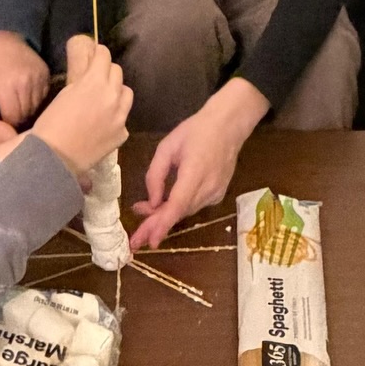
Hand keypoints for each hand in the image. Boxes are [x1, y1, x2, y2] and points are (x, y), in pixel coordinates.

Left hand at [0, 31, 49, 125]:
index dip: (8, 122)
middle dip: (18, 118)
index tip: (4, 121)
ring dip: (28, 110)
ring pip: (37, 106)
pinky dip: (37, 100)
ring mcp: (38, 79)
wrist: (5, 39)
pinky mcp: (46, 74)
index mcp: (6, 87)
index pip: (13, 117)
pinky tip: (28, 96)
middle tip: (12, 116)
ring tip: (20, 106)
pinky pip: (44, 96)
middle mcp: (25, 84)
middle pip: (26, 114)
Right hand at [30, 39, 131, 178]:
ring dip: (117, 92)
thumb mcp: (65, 93)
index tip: (96, 55)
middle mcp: (113, 95)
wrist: (54, 157)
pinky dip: (115, 117)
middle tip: (98, 77)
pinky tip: (103, 124)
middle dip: (107, 71)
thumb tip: (89, 75)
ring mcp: (121, 116)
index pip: (104, 55)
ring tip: (106, 99)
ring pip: (127, 93)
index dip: (99, 53)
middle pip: (117, 72)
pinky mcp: (122, 134)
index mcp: (95, 81)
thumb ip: (82, 82)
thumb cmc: (52, 123)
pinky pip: (123, 118)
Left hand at [128, 78, 268, 250]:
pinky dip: (179, 208)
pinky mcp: (219, 194)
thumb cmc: (195, 130)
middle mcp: (208, 188)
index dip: (162, 224)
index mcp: (195, 172)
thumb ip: (155, 175)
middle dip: (156, 225)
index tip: (149, 240)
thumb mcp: (167, 146)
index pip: (177, 205)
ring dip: (166, 216)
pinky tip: (165, 205)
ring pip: (186, 211)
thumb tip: (152, 203)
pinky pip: (195, 205)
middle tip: (136, 239)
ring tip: (145, 215)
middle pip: (179, 213)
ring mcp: (216, 193)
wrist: (229, 125)